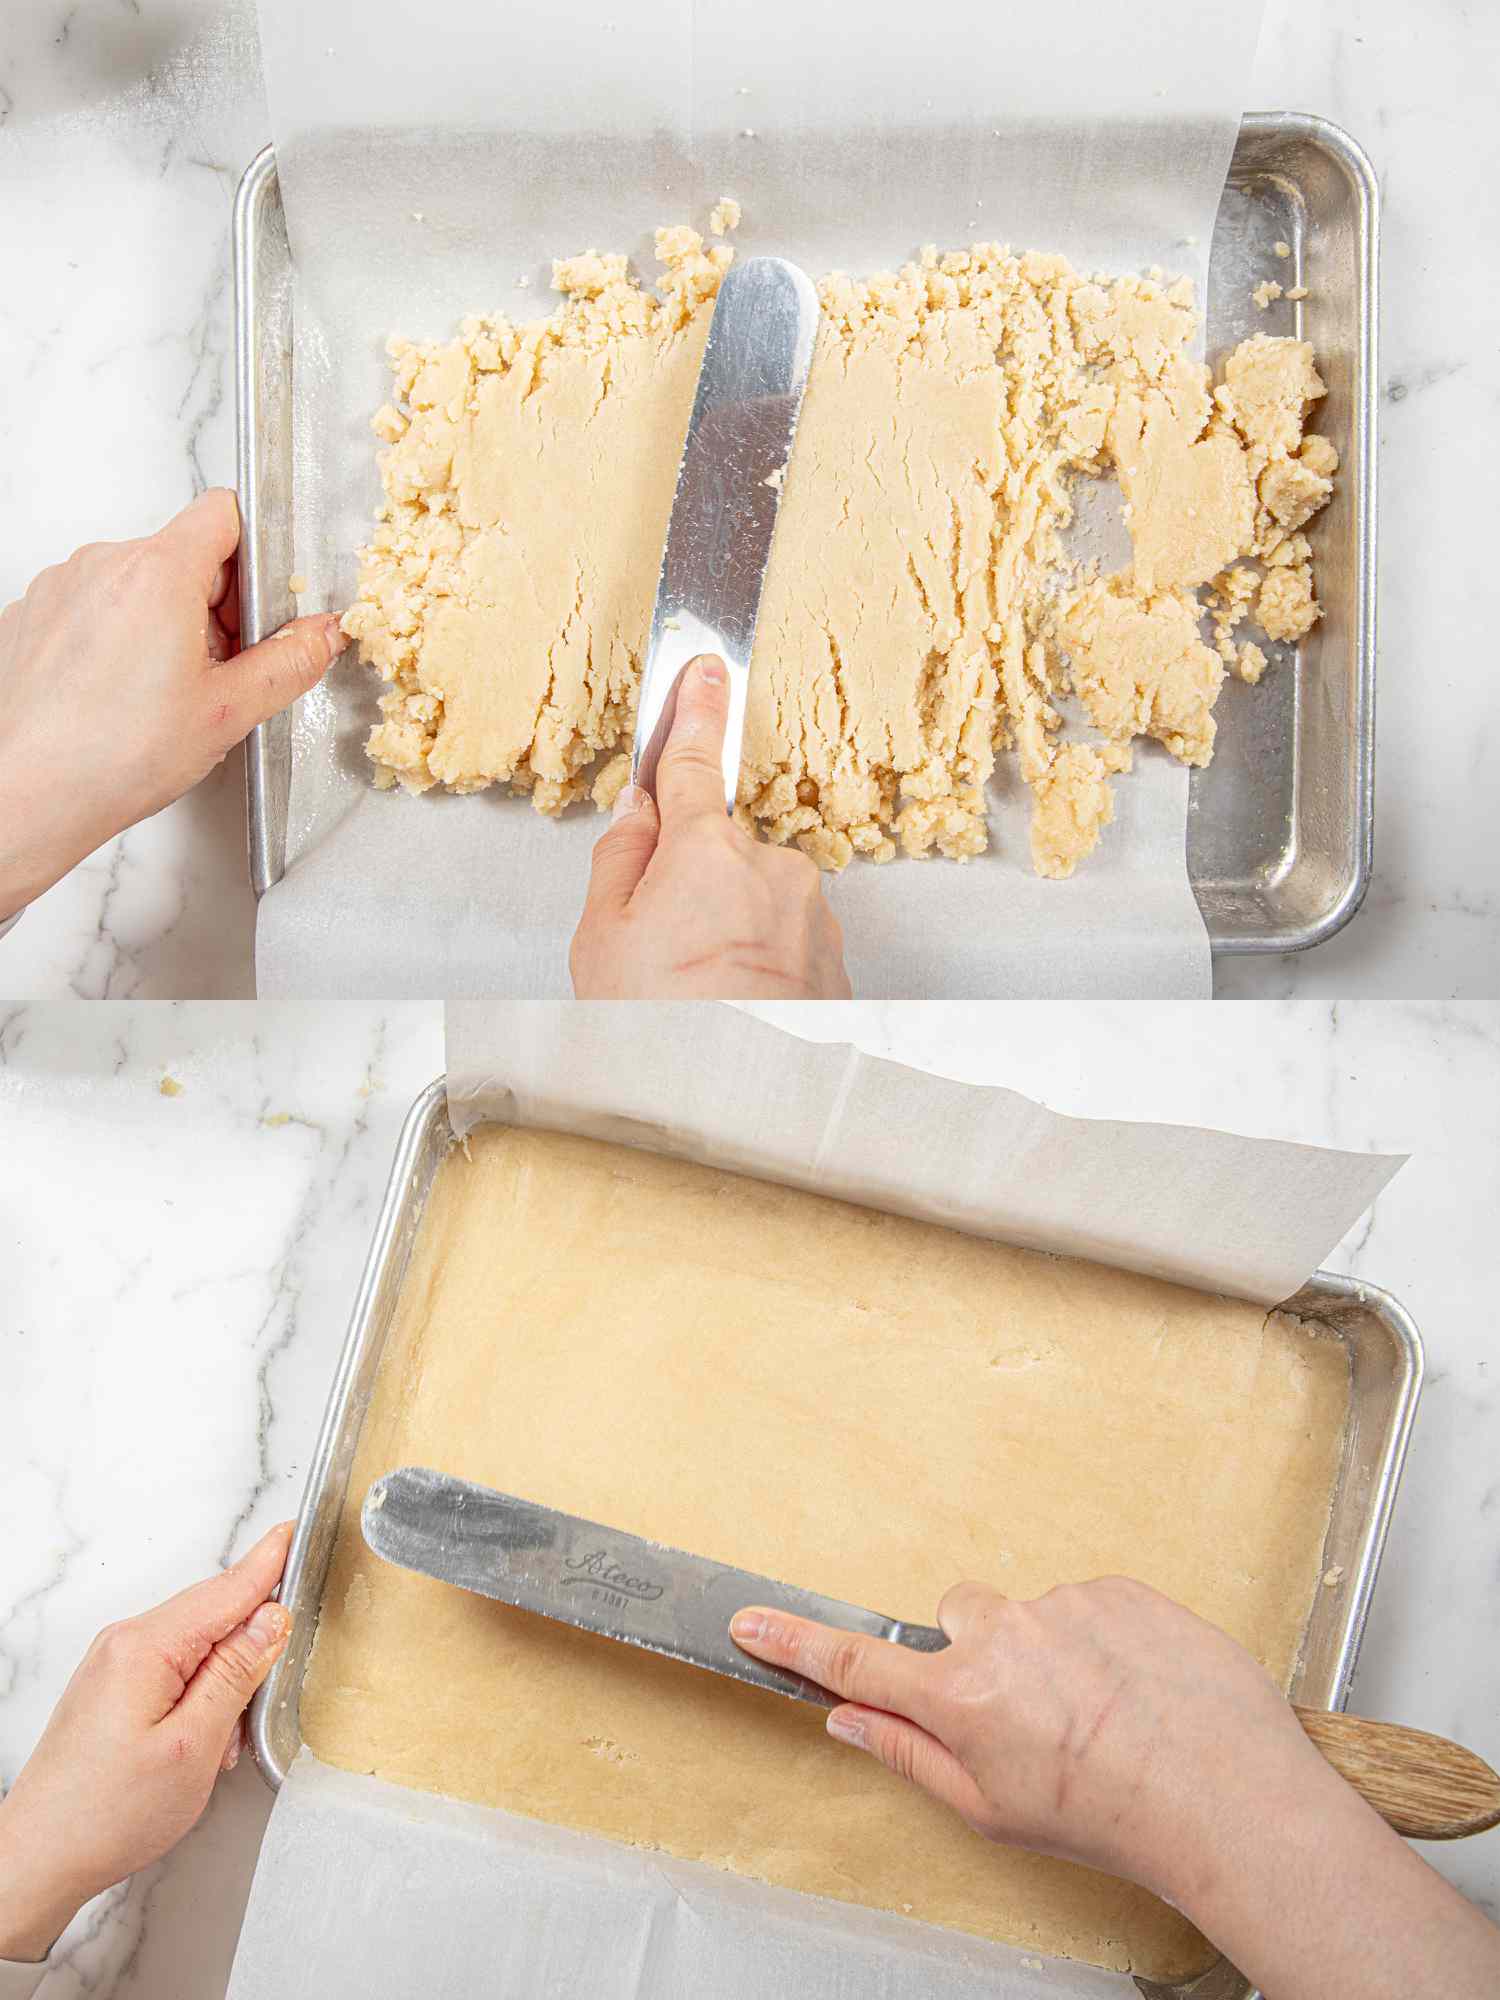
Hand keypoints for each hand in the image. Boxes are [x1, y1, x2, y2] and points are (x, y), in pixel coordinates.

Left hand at [0, 492, 347, 919]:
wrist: (28, 793)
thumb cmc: (113, 756)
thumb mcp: (229, 712)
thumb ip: (289, 662)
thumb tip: (322, 634)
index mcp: (157, 573)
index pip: (224, 513)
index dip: (255, 556)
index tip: (260, 606)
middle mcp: (103, 565)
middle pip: (183, 553)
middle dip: (215, 604)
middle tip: (222, 670)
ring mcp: (62, 587)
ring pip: (139, 582)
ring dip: (167, 623)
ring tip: (167, 692)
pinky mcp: (35, 615)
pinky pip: (95, 606)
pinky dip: (119, 638)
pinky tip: (123, 695)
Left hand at [0, 1522, 293, 1962]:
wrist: (40, 1857)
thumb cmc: (107, 1813)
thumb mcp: (194, 1745)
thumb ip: (236, 1674)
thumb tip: (271, 1619)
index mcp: (146, 1646)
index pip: (226, 1589)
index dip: (268, 1563)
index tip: (296, 1531)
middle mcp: (125, 1643)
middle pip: (212, 1613)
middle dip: (251, 1644)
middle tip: (275, 1679)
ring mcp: (115, 1664)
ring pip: (196, 1645)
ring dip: (225, 1681)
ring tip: (225, 1741)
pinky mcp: (112, 1688)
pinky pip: (174, 1668)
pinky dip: (200, 1695)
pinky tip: (202, 1740)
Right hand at [570, 655, 851, 998]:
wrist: (741, 1091)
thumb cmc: (662, 1023)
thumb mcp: (601, 937)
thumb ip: (619, 859)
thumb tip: (637, 813)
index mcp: (706, 849)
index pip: (698, 761)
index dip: (697, 710)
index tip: (708, 670)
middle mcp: (772, 868)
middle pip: (722, 854)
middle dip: (694, 888)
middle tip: (661, 952)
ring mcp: (811, 914)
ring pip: (757, 903)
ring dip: (731, 934)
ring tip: (698, 993)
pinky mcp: (837, 959)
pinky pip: (788, 945)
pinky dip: (762, 968)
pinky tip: (736, 1007)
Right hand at [731, 1578, 1499, 1999]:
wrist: (1225, 1793)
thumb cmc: (1114, 1817)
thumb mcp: (994, 1811)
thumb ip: (910, 1755)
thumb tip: (848, 1720)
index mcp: (962, 1697)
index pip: (855, 1661)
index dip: (794, 1640)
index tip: (749, 1618)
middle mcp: (1004, 1634)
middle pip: (956, 1617)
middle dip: (974, 1652)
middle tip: (1025, 1712)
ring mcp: (1063, 1602)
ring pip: (1030, 1613)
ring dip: (1051, 1650)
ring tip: (1104, 1710)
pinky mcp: (1119, 1585)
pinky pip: (1088, 1602)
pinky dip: (1102, 1637)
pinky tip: (1136, 1687)